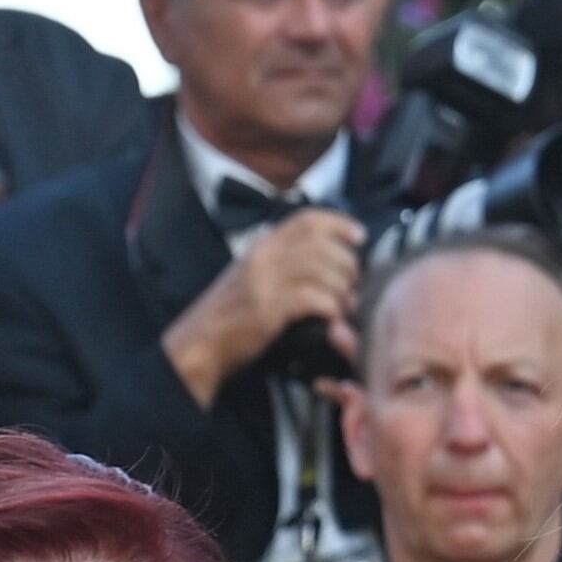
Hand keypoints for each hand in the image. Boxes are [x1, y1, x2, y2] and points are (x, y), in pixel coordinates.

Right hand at [165, 204, 365, 403]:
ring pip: (323, 271)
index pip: (307, 219)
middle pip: (322, 245)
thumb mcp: (256, 276)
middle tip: (354, 285)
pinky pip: (313, 298)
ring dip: (343, 290)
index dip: (339, 223)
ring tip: (346, 307)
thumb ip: (285, 264)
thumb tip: (328, 262)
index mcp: (263, 245)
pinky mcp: (268, 308)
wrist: (201, 342)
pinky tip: (332, 319)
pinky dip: (331, 308)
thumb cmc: (233, 314)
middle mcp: (264, 256)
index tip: (360, 236)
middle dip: (348, 264)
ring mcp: (265, 281)